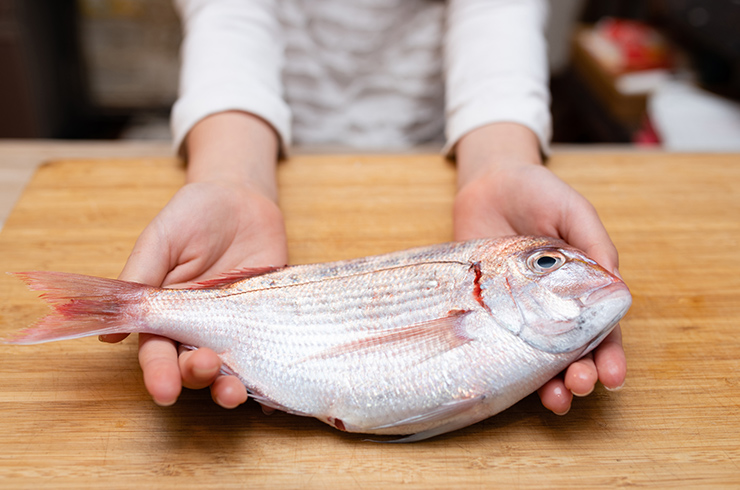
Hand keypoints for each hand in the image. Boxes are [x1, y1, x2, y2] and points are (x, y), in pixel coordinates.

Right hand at [102, 180, 287, 407]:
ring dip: (229, 387)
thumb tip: (108, 334)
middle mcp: (198, 330)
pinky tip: (273, 392)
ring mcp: (235, 329)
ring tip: (233, 391)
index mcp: (165, 316)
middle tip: (204, 366)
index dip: (158, 373)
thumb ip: (141, 278)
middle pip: (193, 367)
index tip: (163, 390)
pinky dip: (270, 378)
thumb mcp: (162, 238)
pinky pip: (268, 354)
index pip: (157, 353)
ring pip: (229, 370)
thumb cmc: (193, 216)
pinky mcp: (266, 322)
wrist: (241, 198)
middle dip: (197, 376)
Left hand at [454, 123, 625, 414]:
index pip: (600, 329)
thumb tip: (616, 288)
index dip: (609, 355)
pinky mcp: (484, 306)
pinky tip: (509, 380)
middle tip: (579, 386)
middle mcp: (549, 305)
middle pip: (569, 351)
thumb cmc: (537, 192)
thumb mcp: (572, 210)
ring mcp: (515, 309)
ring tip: (556, 399)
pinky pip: (493, 339)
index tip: (612, 377)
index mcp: (579, 287)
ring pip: (533, 355)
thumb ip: (593, 242)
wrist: (487, 182)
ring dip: (547, 382)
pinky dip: (502, 362)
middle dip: (579, 374)